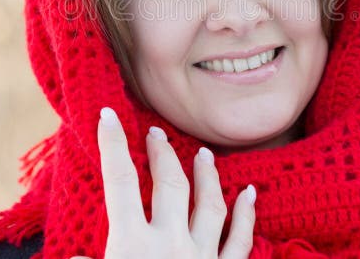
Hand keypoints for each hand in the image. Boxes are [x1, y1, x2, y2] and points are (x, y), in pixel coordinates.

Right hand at [71, 106, 256, 258]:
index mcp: (132, 244)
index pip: (120, 182)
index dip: (112, 144)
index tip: (108, 115)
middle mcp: (170, 243)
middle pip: (169, 184)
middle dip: (162, 153)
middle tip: (156, 133)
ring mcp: (201, 258)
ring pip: (209, 204)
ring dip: (207, 176)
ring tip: (205, 154)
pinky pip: (240, 241)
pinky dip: (247, 215)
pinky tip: (251, 194)